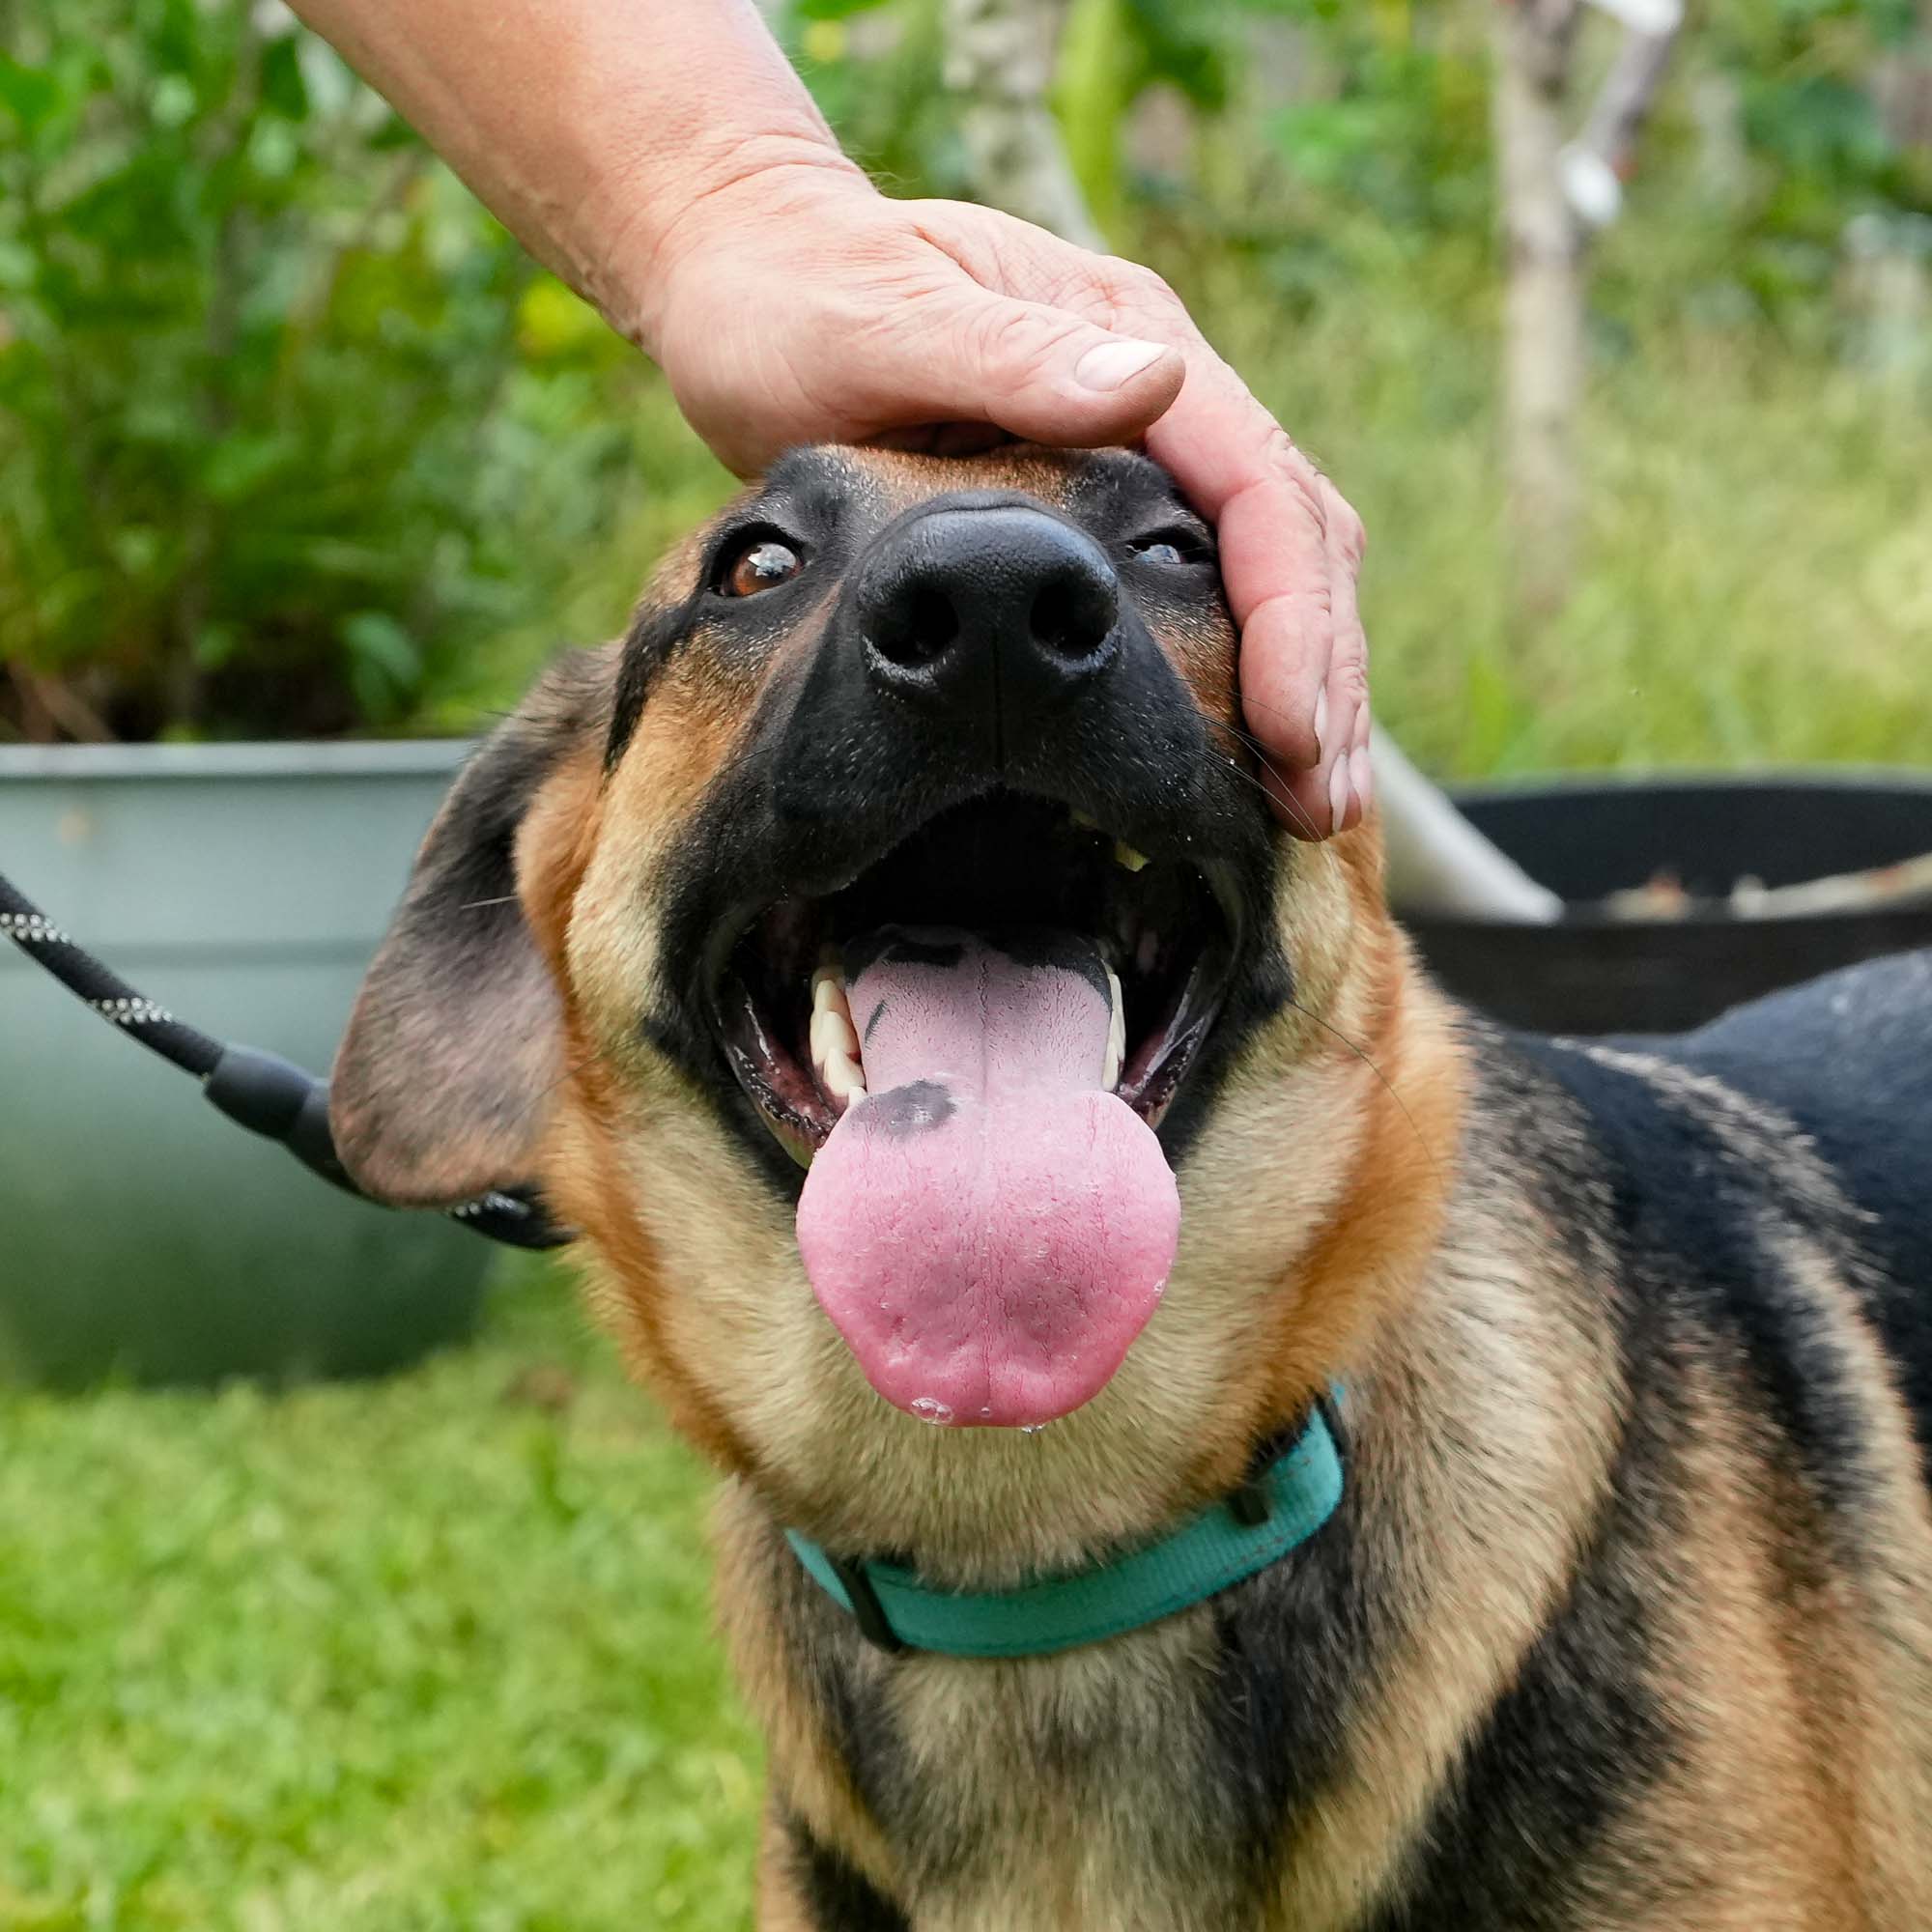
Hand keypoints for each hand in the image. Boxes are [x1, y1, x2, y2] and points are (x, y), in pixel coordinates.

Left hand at [640, 162, 1369, 838]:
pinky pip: (1210, 584)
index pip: (1258, 486)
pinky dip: (1245, 670)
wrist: (746, 276)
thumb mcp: (883, 325)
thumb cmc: (796, 300)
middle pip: (1294, 536)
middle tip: (1318, 809)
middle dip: (1321, 675)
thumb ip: (1008, 359)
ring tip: (1310, 809)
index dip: (1288, 619)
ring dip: (1304, 684)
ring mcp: (1144, 442)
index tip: (1290, 735)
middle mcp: (1161, 389)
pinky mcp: (1110, 499)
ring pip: (1269, 567)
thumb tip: (1154, 386)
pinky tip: (1244, 755)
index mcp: (1127, 336)